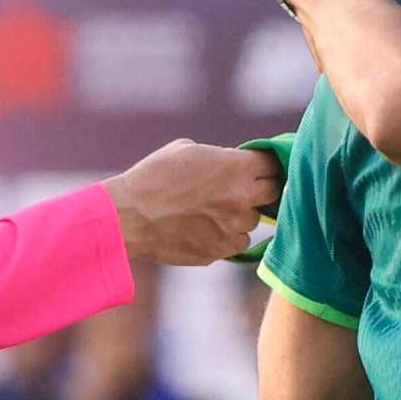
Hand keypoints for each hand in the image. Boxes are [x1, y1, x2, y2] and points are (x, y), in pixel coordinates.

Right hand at [110, 140, 281, 265]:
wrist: (127, 216)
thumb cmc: (151, 178)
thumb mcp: (184, 150)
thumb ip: (218, 156)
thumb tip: (233, 162)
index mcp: (236, 167)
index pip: (272, 163)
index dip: (267, 165)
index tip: (262, 169)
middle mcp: (243, 197)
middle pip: (273, 192)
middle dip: (261, 189)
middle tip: (243, 190)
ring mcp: (235, 225)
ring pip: (254, 219)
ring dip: (240, 215)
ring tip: (211, 211)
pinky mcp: (224, 248)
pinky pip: (240, 241)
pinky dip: (228, 236)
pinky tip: (206, 228)